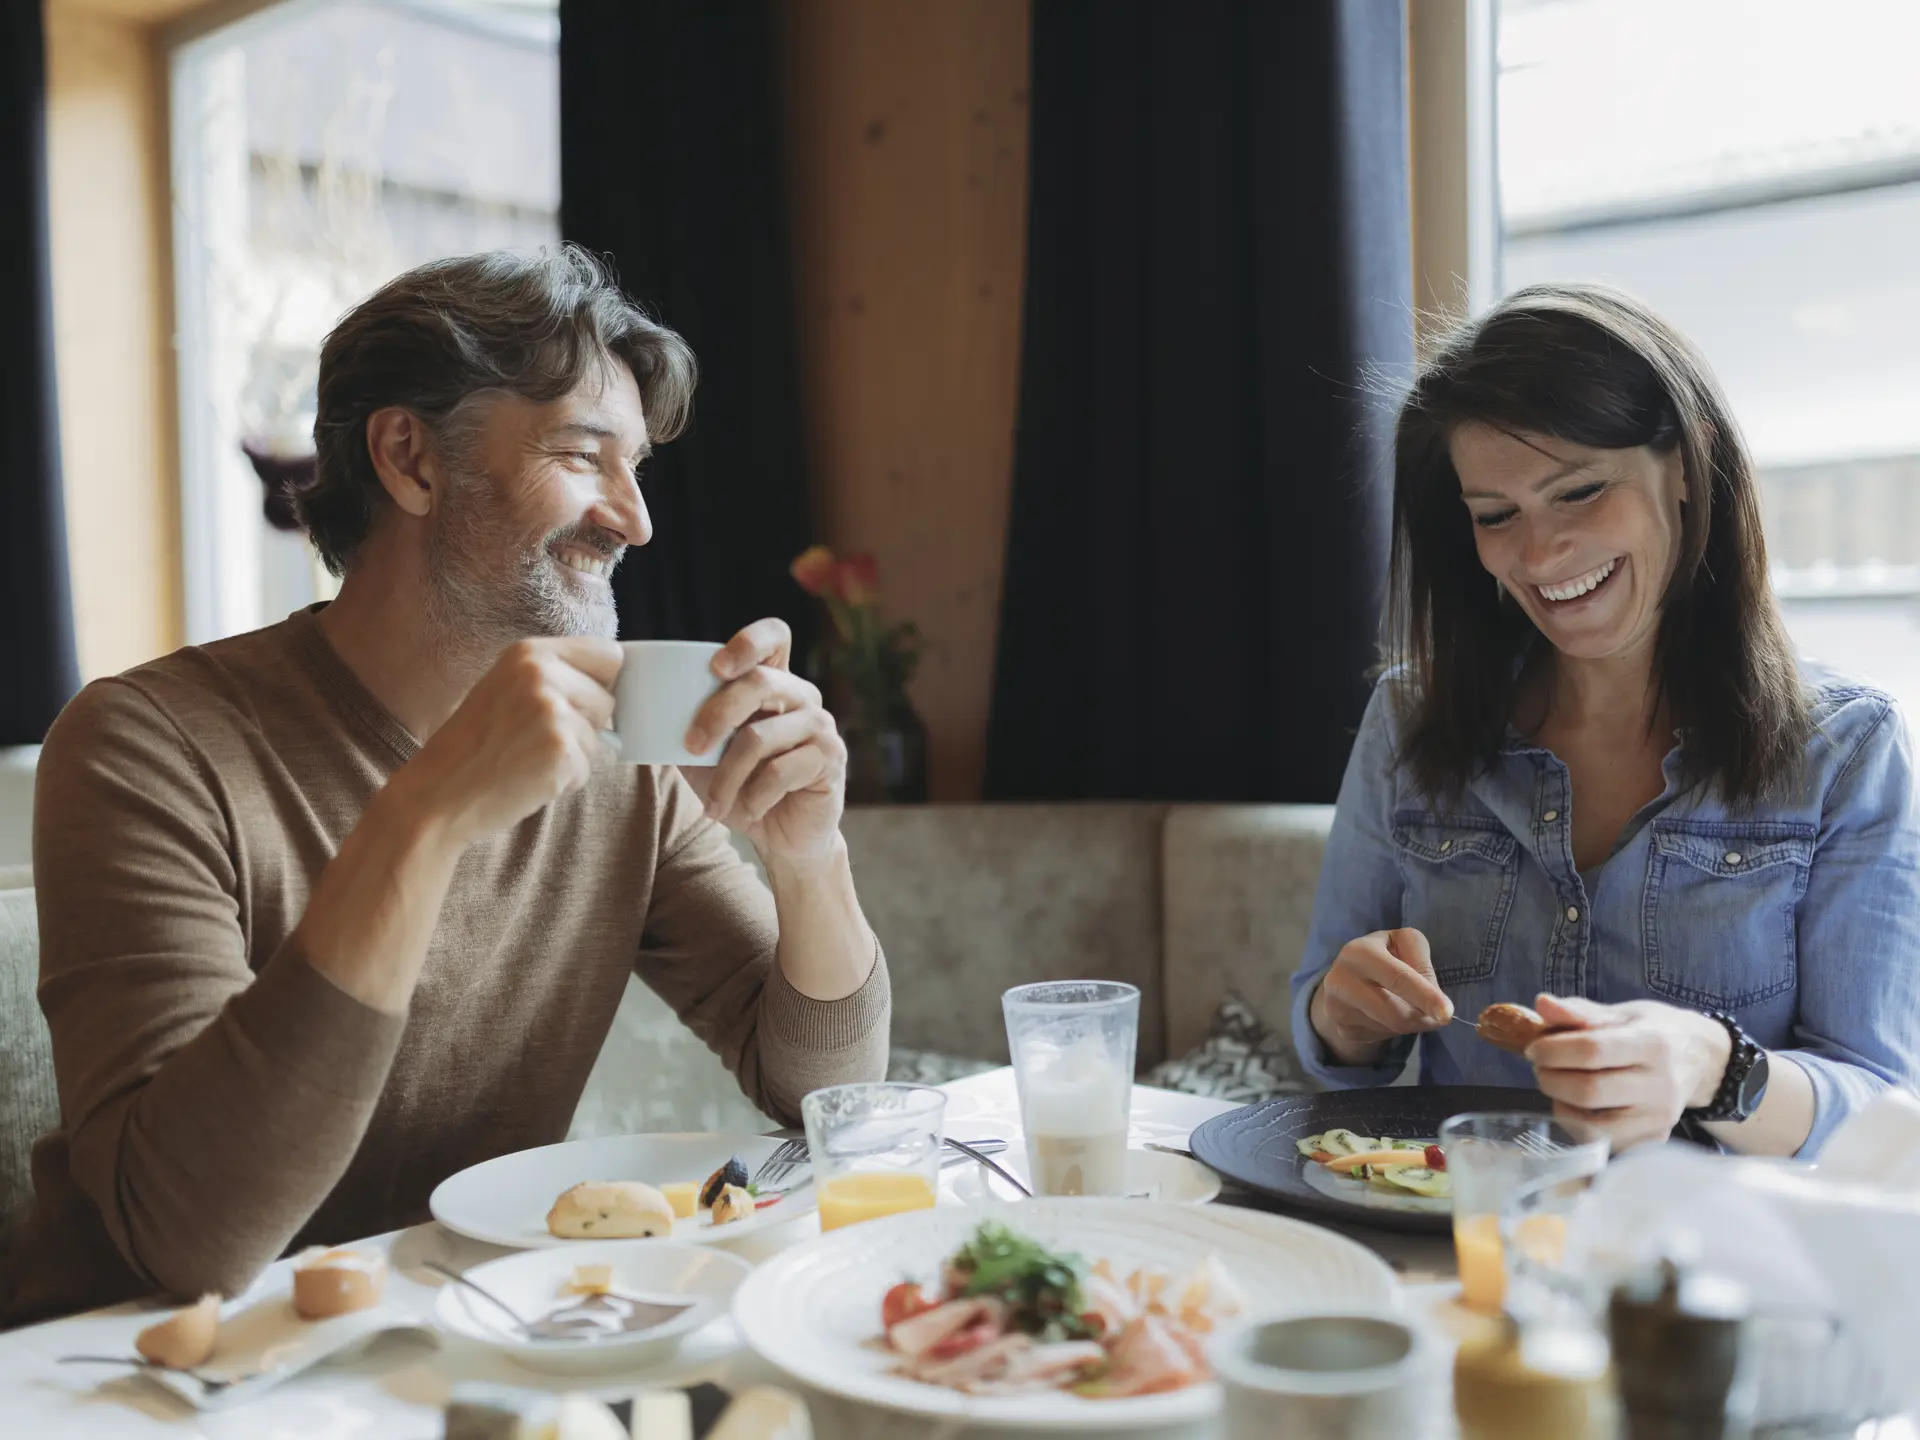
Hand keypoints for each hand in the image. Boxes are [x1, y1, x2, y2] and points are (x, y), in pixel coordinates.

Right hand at [398, 636, 621, 844]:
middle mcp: (542, 675)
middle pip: (608, 699)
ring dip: (573, 755)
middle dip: (585, 724)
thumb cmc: (474, 745)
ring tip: (527, 757)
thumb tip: (614, 684)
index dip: (601, 682)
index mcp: (529, 652)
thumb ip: (554, 676)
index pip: (608, 654)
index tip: (583, 700)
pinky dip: (565, 780)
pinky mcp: (561, 752)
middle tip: (536, 738)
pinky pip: (587, 768)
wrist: (437, 793)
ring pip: (599, 737)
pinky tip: (528, 777)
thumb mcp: (507, 687)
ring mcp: (553, 713)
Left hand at [678, 618, 845, 862]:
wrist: (782, 836)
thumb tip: (629, 716)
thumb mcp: (706, 756)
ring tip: (712, 805)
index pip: (775, 636)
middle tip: (690, 748)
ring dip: (727, 776)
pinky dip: (752, 797)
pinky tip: (746, 811)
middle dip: (716, 715)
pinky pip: (781, 771)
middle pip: (761, 682)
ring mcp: (820, 725)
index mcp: (774, 682)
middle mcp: (802, 695)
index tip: (715, 668)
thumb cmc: (741, 787)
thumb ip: (684, 728)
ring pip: (762, 736)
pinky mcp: (830, 758)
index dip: (747, 642)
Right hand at [1309, 928, 1454, 1065]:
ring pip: (1392, 1028)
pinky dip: (1394, 1029)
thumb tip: (1433, 999)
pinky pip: (1382, 1037)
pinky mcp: (1342, 1029)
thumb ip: (1422, 962)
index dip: (1425, 996)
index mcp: (1359, 952)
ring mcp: (1337, 1007)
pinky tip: (1387, 1014)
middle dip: (1423, 1017)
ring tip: (1406, 1005)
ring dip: (1411, 1023)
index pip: (1398, 978)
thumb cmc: (1384, 955)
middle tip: (1438, 1016)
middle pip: (1395, 1013)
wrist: (1346, 977)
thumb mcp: (1404, 943)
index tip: (1447, 1013)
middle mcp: (1341, 979)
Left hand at [1524, 994, 1732, 1150]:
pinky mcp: (1653, 1140)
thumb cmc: (1655, 1031)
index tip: (1534, 1047)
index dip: (1553, 1050)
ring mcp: (1659, 1119)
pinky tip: (1577, 1106)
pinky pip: (1602, 1143)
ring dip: (1561, 1105)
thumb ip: (1581, 1012)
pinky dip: (1578, 1125)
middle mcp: (1661, 1086)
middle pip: (1589, 1091)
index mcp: (1653, 1044)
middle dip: (1551, 1078)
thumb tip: (1542, 1005)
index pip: (1592, 1050)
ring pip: (1593, 1126)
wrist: (1701, 1060)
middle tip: (1540, 1067)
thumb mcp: (1623, 1012)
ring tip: (1557, 1085)